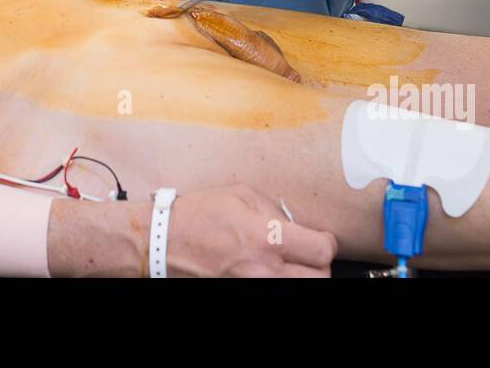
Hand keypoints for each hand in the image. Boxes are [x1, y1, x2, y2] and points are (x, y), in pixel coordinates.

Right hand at [165, 184, 336, 276]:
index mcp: (266, 237)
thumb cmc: (198, 215)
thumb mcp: (240, 196)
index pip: (322, 251)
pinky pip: (274, 292)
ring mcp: (253, 287)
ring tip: (287, 265)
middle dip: (318, 265)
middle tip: (306, 255)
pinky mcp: (241, 294)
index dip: (326, 243)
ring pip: (300, 289)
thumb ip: (275, 210)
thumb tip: (296, 225)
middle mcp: (264, 269)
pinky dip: (278, 282)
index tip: (318, 239)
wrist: (162, 243)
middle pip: (320, 278)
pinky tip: (268, 271)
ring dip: (300, 277)